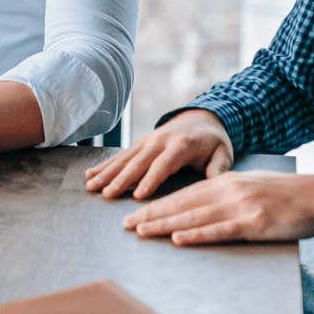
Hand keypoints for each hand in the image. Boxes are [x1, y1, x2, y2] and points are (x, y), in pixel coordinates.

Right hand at [83, 109, 232, 199]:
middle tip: (106, 194)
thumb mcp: (223, 153)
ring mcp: (148, 140)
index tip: (136, 196)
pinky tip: (90, 174)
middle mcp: (160, 141)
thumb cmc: (213, 141)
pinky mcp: (140, 143)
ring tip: (90, 186)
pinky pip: (121, 155)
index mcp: (181, 145)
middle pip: (138, 162)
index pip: (163, 165)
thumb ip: (219, 168)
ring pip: (125, 158)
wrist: (203, 117)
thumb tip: (215, 182)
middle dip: (121, 179)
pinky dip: (105, 165)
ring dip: (107, 172)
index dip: (150, 180)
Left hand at [121, 172, 313, 245]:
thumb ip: (226, 194)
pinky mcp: (254, 224)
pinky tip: (178, 239)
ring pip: (194, 217)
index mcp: (226, 182)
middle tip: (125, 225)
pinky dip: (197, 235)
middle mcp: (228, 191)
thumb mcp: (251, 187)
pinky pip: (219, 231)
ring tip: (141, 232)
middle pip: (182, 205)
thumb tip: (203, 206)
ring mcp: (241, 207)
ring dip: (165, 225)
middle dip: (152, 215)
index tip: (135, 213)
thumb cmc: (287, 196)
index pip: (184, 195)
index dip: (158, 205)